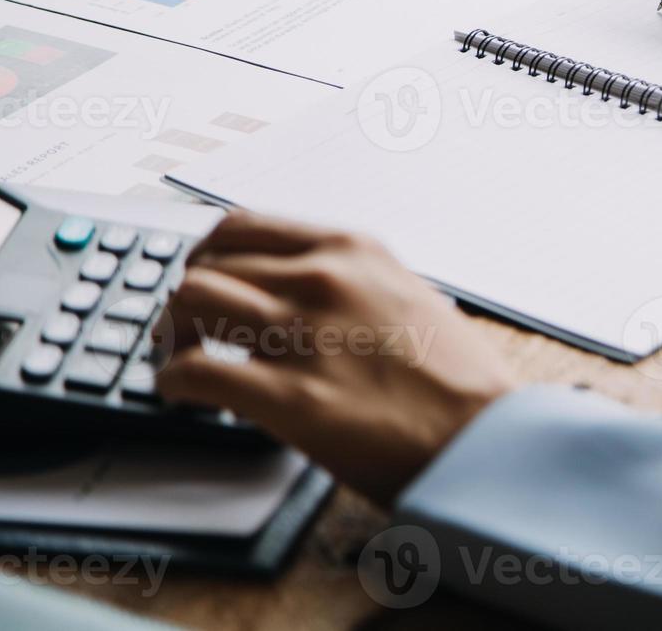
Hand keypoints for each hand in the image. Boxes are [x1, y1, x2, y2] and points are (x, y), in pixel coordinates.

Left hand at [155, 212, 510, 505]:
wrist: (488, 436)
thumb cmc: (461, 379)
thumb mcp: (411, 298)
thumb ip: (357, 286)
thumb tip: (311, 295)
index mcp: (353, 249)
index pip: (244, 226)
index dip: (209, 255)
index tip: (205, 279)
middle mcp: (323, 279)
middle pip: (207, 263)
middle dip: (185, 299)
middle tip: (186, 330)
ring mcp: (304, 334)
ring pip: (189, 304)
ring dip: (173, 335)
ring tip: (184, 361)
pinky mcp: (290, 397)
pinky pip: (196, 373)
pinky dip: (174, 384)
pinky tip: (185, 399)